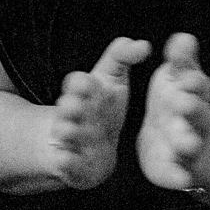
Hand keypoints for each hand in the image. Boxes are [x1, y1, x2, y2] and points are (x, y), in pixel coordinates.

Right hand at [46, 36, 151, 189]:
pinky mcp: (72, 165)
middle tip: (74, 105)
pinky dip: (65, 161)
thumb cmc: (102, 107)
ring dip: (66, 132)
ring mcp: (70, 139)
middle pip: (68, 107)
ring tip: (69, 132)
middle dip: (70, 106)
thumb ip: (123, 56)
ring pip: (65, 134)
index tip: (87, 83)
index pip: (76, 83)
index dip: (80, 84)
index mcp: (82, 92)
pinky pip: (66, 163)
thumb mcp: (111, 79)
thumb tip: (144, 44)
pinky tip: (67, 160)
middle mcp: (73, 114)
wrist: (91, 147)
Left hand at [138, 33, 209, 191]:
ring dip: (188, 143)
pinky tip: (180, 180)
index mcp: (195, 96)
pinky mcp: (177, 169)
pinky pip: (179, 175)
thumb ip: (181, 61)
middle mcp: (196, 122)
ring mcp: (189, 146)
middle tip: (184, 102)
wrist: (184, 144)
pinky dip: (180, 177)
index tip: (187, 76)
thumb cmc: (181, 105)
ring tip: (186, 144)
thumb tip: (184, 37)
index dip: (193, 80)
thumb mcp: (180, 81)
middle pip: (199, 114)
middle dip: (193, 109)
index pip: (198, 85)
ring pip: (190, 145)